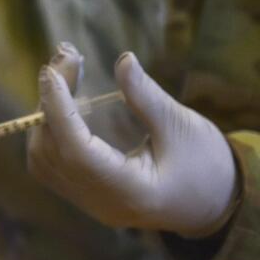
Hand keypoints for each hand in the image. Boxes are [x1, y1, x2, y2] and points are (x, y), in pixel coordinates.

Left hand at [27, 43, 238, 238]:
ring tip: (63, 72)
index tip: (51, 72)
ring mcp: (91, 203)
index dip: (59, 110)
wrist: (216, 203)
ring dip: (46, 112)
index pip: (78, 152)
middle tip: (65, 55)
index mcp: (132, 193)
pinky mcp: (86, 194)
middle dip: (52, 100)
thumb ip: (147, 97)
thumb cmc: (206, 165)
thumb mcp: (182, 127)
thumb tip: (123, 59)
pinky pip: (51, 163)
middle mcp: (104, 204)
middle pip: (55, 151)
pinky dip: (49, 128)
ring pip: (44, 158)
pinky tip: (62, 99)